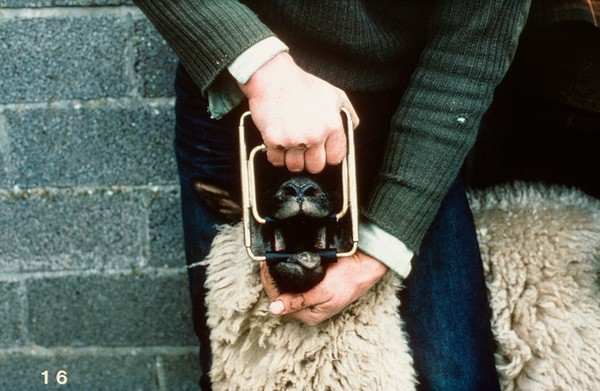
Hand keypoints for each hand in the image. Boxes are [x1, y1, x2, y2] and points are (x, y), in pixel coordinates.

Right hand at [238, 52, 358, 173]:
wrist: (273, 78)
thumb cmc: (302, 84)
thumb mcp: (334, 94)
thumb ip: (348, 113)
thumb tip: (353, 128)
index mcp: (331, 125)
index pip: (336, 157)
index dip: (328, 156)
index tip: (322, 152)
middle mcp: (314, 135)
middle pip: (316, 166)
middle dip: (310, 160)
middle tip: (304, 149)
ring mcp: (294, 139)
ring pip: (295, 166)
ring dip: (292, 159)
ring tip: (290, 144)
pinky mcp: (274, 140)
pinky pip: (276, 160)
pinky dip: (275, 155)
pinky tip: (278, 143)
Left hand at [260, 251, 387, 325]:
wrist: (364, 265)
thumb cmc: (348, 279)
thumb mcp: (323, 291)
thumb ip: (299, 300)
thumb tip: (275, 309)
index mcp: (309, 315)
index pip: (278, 302)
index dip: (269, 284)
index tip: (265, 267)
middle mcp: (307, 309)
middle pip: (280, 294)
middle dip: (271, 278)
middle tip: (267, 261)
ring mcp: (309, 297)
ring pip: (285, 286)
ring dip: (278, 274)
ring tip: (272, 260)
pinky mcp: (312, 286)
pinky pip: (294, 280)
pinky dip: (287, 271)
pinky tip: (283, 262)